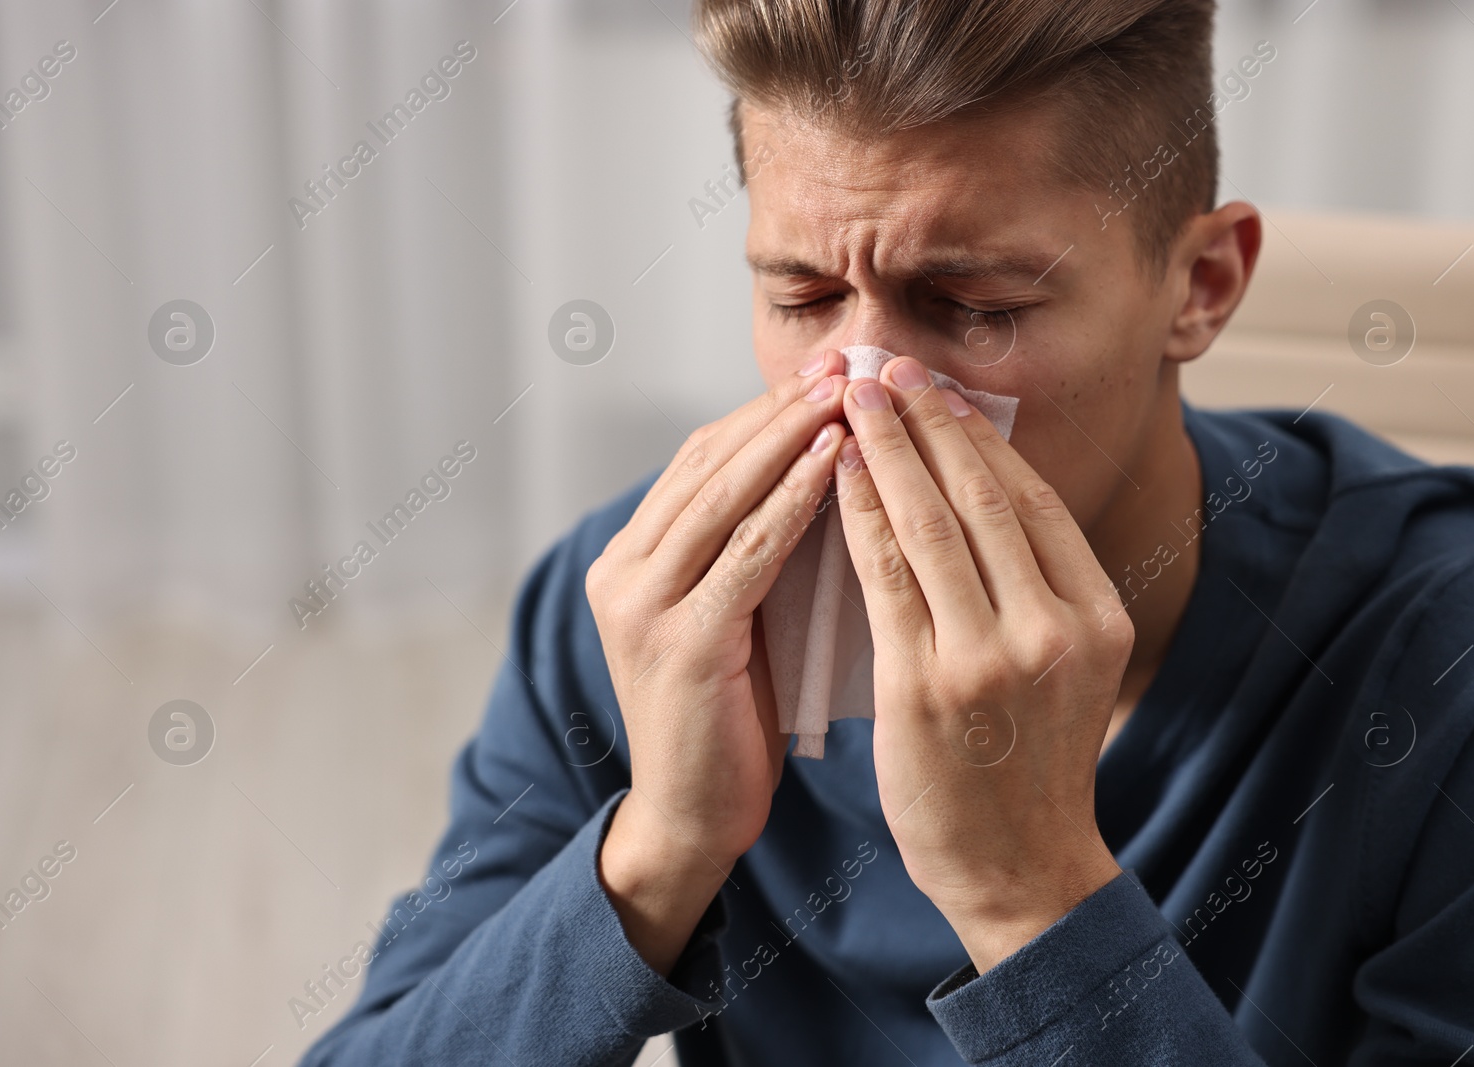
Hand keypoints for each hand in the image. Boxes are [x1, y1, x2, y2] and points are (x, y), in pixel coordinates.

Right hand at [588, 352, 849, 971]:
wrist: (693, 818)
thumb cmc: (730, 717)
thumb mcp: (733, 616)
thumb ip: (753, 550)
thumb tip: (826, 466)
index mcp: (630, 559)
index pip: (701, 459)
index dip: (765, 410)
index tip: (831, 372)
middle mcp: (622, 571)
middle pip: (710, 462)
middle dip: (783, 407)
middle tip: (848, 362)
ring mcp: (642, 606)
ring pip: (726, 495)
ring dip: (792, 436)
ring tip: (850, 394)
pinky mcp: (678, 644)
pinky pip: (748, 553)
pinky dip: (794, 500)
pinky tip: (837, 461)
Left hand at [833, 356, 1129, 972]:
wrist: (1019, 870)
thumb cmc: (1032, 764)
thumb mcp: (1069, 667)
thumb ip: (1040, 588)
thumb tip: (984, 492)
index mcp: (1096, 616)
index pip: (1029, 500)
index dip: (977, 434)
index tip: (937, 388)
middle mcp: (1053, 629)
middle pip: (981, 497)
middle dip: (926, 421)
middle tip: (884, 366)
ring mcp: (991, 658)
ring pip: (930, 525)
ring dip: (884, 451)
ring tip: (852, 399)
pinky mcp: (927, 687)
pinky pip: (885, 577)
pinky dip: (857, 514)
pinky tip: (833, 473)